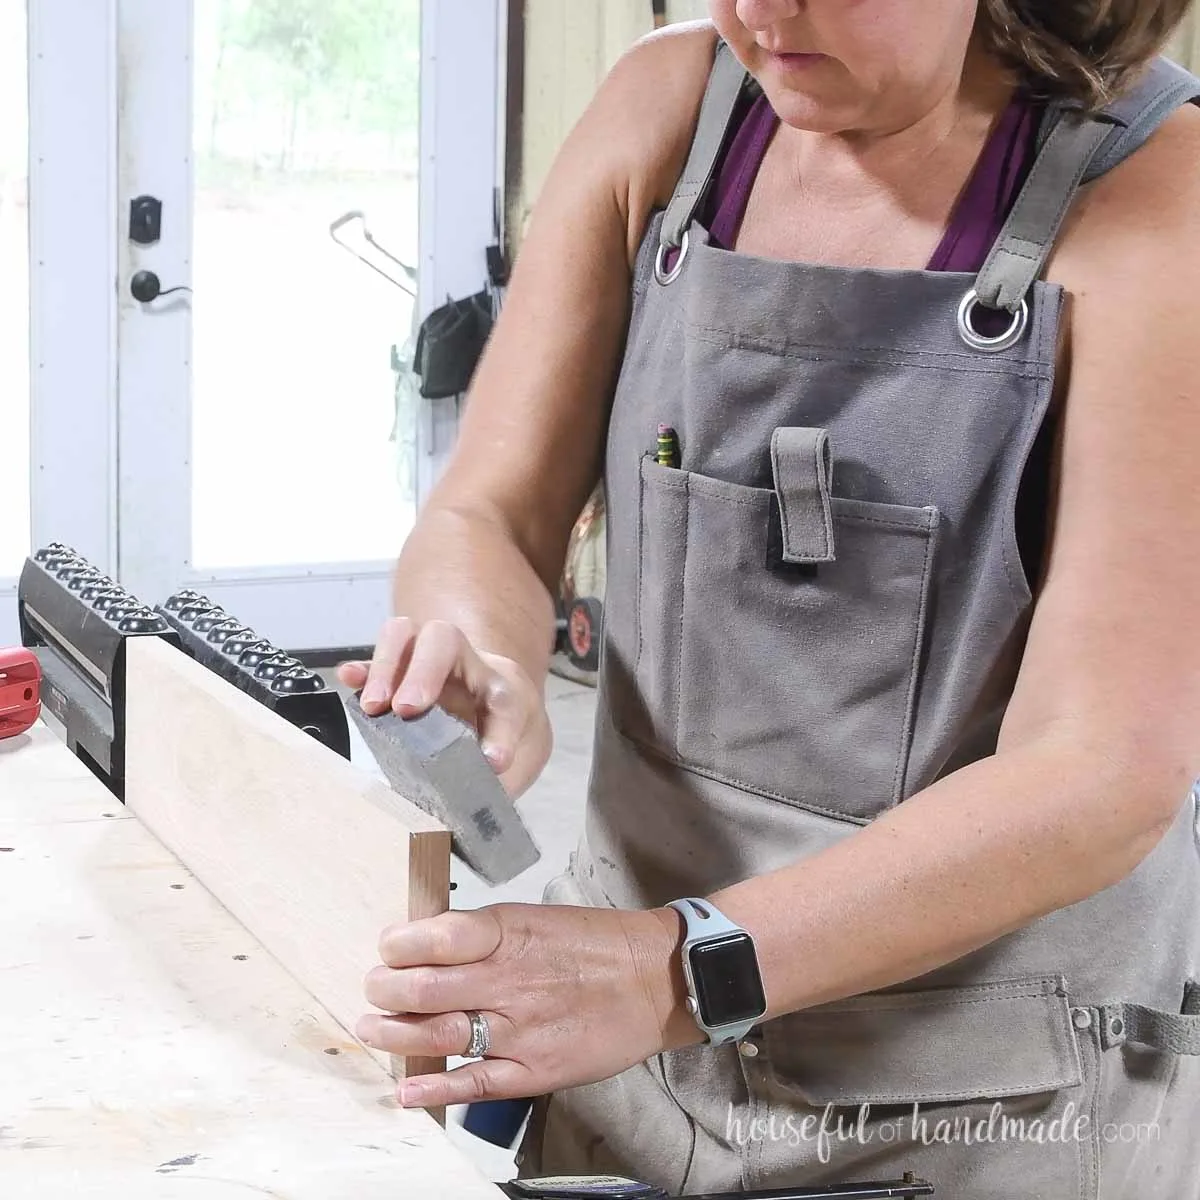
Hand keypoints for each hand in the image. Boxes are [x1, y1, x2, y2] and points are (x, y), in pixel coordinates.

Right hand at [337, 617, 551, 796]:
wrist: (499, 703)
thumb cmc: (504, 733)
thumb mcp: (517, 759)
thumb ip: (501, 781)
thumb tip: (477, 805)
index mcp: (505, 693)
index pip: (506, 702)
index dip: (500, 733)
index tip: (492, 762)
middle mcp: (468, 667)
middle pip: (446, 639)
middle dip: (423, 671)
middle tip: (406, 709)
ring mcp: (431, 663)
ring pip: (408, 635)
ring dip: (386, 666)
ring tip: (374, 706)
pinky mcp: (402, 672)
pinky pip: (379, 660)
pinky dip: (364, 668)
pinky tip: (349, 679)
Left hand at [356, 903, 699, 1107]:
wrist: (656, 979)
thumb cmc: (594, 944)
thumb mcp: (536, 919)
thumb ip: (484, 934)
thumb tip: (427, 944)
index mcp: (511, 933)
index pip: (436, 936)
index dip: (399, 943)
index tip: (387, 946)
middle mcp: (509, 980)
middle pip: (423, 988)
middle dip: (383, 988)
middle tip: (372, 987)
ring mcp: (520, 1029)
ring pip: (438, 1034)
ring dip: (393, 1033)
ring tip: (372, 1027)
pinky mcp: (533, 1070)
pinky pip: (473, 1081)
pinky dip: (432, 1086)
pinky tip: (405, 1087)